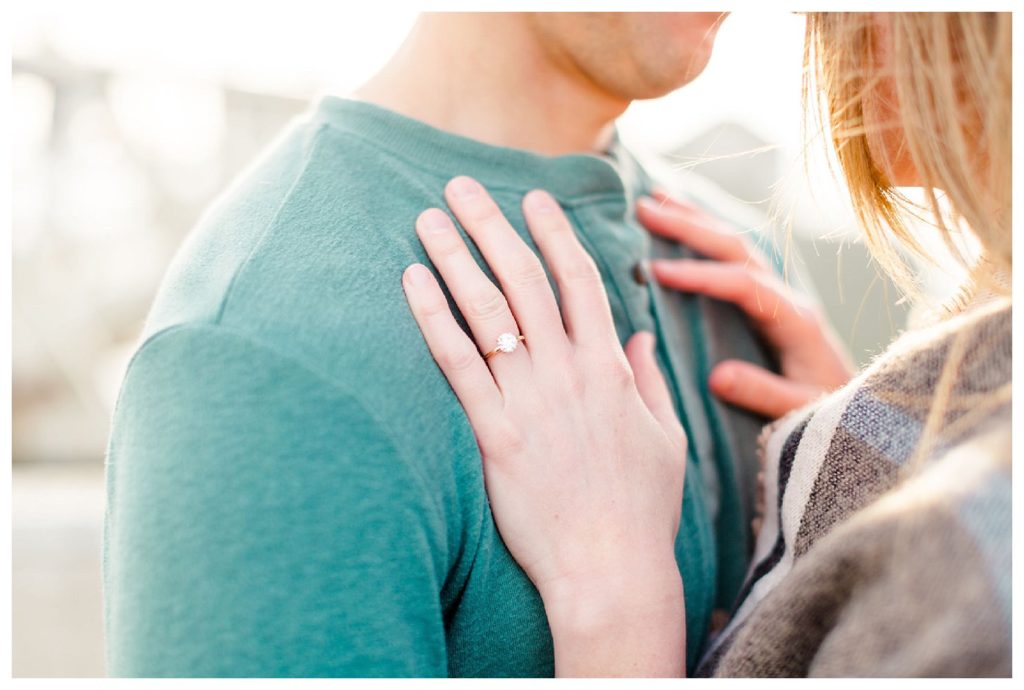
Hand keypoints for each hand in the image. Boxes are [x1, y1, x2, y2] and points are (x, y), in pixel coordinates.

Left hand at [402, 176, 685, 675]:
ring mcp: (530, 401)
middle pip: (524, 280)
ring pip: (487, 310)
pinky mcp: (495, 434)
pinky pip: (458, 363)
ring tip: (427, 218)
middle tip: (461, 185)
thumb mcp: (666, 440)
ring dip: (455, 257)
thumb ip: (648, 382)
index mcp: (609, 370)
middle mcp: (568, 373)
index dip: (554, 234)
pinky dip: (434, 317)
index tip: (533, 198)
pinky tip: (412, 282)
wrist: (612, 571)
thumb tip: (638, 339)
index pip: (579, 281)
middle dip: (492, 225)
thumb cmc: (640, 511)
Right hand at [637, 192, 854, 418]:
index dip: (700, 275)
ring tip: (654, 199)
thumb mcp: (800, 414)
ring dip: (695, 220)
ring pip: (736, 246)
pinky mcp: (772, 302)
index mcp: (796, 321)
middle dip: (689, 225)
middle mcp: (789, 299)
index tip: (657, 272)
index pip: (743, 285)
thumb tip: (716, 376)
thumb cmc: (829, 416)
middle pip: (737, 250)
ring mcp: (781, 296)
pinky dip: (708, 235)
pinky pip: (736, 259)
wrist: (865, 415)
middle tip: (643, 208)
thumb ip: (763, 394)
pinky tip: (685, 221)